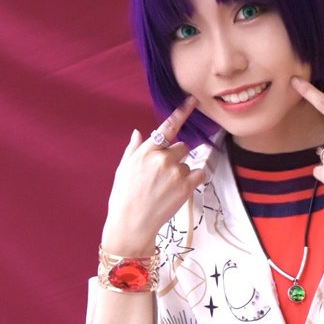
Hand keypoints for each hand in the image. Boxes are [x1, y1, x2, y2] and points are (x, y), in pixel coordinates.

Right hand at [101, 100, 205, 254]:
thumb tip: (138, 133)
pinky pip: (199, 174)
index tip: (193, 100)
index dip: (182, 112)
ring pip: (188, 163)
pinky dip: (193, 179)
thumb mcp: (124, 168)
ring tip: (167, 187)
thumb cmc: (124, 196)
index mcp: (146, 151)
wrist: (131, 223)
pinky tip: (179, 189)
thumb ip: (134, 149)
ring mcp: (176, 173)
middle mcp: (162, 158)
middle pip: (182, 147)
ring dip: (183, 171)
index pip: (167, 127)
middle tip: (164, 174)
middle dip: (177, 157)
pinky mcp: (186, 187)